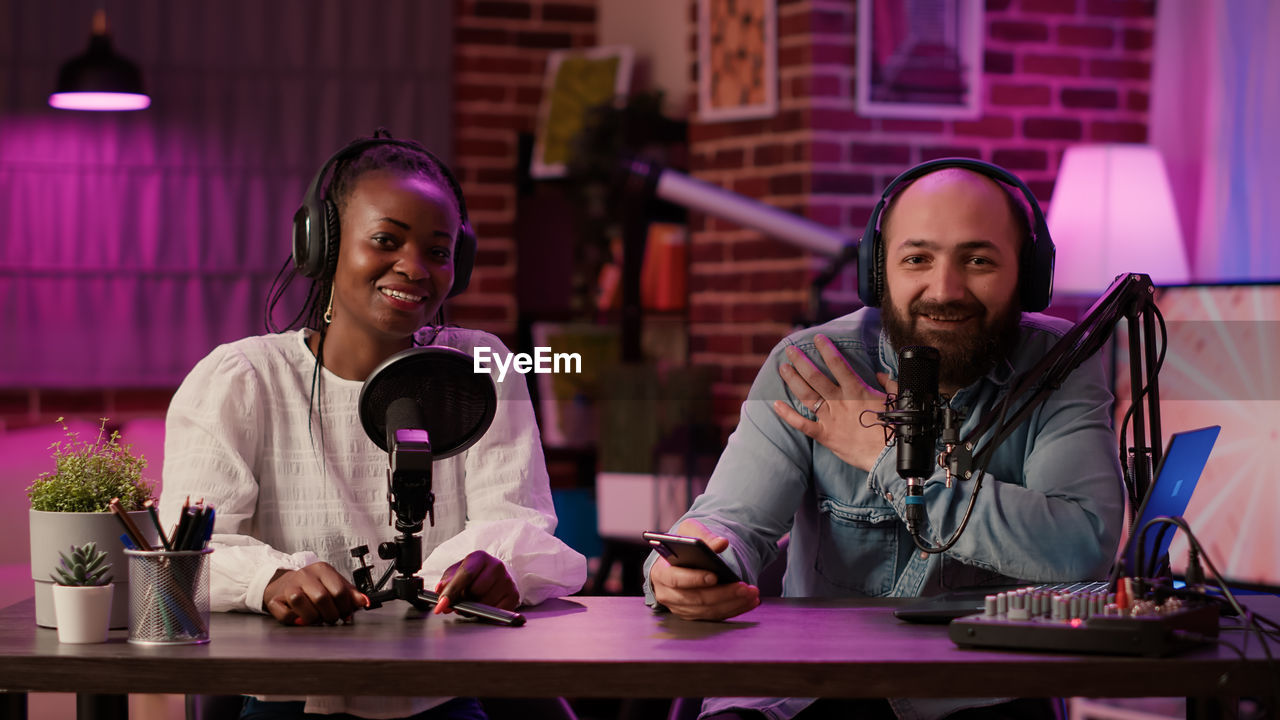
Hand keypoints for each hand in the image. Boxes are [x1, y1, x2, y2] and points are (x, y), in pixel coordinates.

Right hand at [263, 562, 367, 625]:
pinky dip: (296, 620)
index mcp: (322, 570)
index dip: (345, 607)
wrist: (282, 584)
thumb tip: (364, 602)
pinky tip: (300, 618)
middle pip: (322, 598)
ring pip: (301, 603)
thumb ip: (349, 593)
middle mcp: (304, 575)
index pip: (339, 590)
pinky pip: (287, 615)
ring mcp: (288, 587)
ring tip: (317, 618)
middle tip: (331, 618)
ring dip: (313, 618)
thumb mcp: (333, 584)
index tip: (346, 613)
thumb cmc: (311, 586)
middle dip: (330, 614)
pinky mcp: (275, 600)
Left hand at [433, 551, 518, 613]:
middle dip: (464, 600)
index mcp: (480, 557)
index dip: (451, 592)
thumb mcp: (456, 573)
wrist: (495, 575)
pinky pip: (495, 612)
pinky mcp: (513, 595)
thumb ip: (446, 582)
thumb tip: (440, 590)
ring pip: (484, 604)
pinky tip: (484, 605)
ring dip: (474, 608)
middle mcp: (496, 566)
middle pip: (474, 592)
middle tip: (462, 599)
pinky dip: (486, 613)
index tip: (441, 605)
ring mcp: (507, 581)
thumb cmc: (474, 575)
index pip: (465, 575)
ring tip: (473, 602)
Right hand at [649, 519, 759, 620]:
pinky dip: (734, 609)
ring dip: (733, 603)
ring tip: (752, 593)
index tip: (715, 576)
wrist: (682, 559)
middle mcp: (667, 594)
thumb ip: (703, 535)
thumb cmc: (683, 545)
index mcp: (661, 573)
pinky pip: (716, 616)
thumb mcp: (689, 532)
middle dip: (723, 593)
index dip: (694, 579)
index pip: (676, 580)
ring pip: (709, 610)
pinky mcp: (694, 615)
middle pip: (696, 599)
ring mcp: (680, 608)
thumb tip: (721, 543)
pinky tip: (750, 601)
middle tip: (745, 587)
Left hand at [772, 334, 896, 471]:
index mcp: (857, 391)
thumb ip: (888, 384)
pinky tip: (776, 405)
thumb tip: (880, 374)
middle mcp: (840, 402)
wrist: (889, 457)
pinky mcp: (825, 435)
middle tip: (790, 350)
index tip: (818, 338)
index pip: (838, 364)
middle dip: (801, 361)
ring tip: (783, 368)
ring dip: (793, 380)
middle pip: (815, 377)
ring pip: (807, 395)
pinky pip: (802, 424)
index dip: (826, 349)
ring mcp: (831, 418)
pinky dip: (788, 415)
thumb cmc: (895, 428)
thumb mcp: (896, 400)